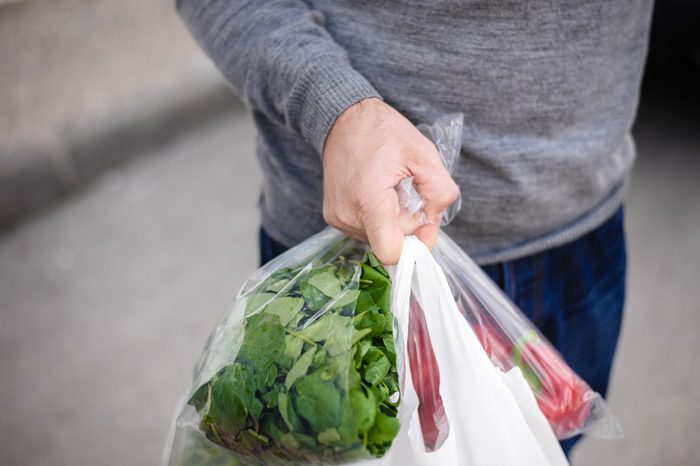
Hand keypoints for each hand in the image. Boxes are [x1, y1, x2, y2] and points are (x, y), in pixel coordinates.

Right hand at [322, 98, 458, 263]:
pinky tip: (379, 193)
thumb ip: (440, 191)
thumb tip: (434, 221)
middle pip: (390, 243)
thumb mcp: (423, 154)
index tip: (427, 223)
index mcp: (368, 200)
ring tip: (391, 189)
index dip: (416, 246)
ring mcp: (337, 218)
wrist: (344, 119)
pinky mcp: (334, 217)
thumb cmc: (382, 132)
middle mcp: (347, 215)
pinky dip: (379, 218)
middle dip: (409, 223)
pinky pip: (367, 230)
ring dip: (394, 220)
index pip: (390, 252)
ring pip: (379, 237)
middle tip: (410, 191)